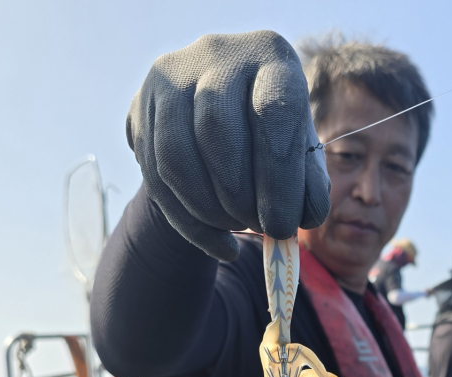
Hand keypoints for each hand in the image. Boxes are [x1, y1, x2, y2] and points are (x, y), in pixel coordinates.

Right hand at [127, 31, 330, 260]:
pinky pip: (155, 177)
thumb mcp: (302, 156)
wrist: (226, 125)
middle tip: (261, 229)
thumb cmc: (276, 142)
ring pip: (175, 156)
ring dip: (210, 211)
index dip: (279, 178)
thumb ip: (310, 184)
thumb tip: (307, 216)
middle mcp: (216, 54)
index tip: (284, 226)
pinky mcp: (142, 108)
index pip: (273, 111)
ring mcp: (171, 77)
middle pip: (217, 130)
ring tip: (240, 231)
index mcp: (270, 57)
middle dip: (240, 195)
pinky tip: (222, 247)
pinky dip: (191, 225)